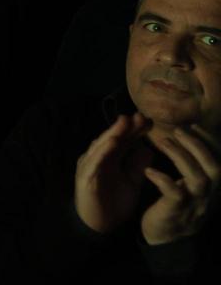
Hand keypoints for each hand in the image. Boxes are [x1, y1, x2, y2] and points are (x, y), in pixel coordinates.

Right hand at [74, 113, 152, 234]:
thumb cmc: (114, 203)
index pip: (123, 140)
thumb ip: (137, 165)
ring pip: (101, 145)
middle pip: (112, 138)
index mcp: (109, 158)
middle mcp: (98, 157)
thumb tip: (149, 148)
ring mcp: (90, 166)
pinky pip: (95, 161)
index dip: (135, 130)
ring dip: (113, 133)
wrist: (99, 226)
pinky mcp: (86, 177)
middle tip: (140, 116)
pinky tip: (113, 142)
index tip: (150, 121)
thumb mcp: (131, 182)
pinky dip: (103, 150)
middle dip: (125, 127)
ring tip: (125, 122)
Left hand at [141, 125, 220, 244]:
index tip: (194, 124)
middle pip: (214, 167)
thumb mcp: (188, 187)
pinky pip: (175, 193)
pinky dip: (163, 179)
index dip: (209, 142)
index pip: (218, 160)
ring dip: (181, 157)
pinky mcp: (176, 211)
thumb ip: (191, 168)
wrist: (165, 240)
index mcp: (211, 187)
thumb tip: (186, 140)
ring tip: (163, 142)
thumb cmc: (175, 207)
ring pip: (198, 178)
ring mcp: (194, 204)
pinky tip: (149, 171)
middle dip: (198, 146)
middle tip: (178, 130)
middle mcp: (208, 195)